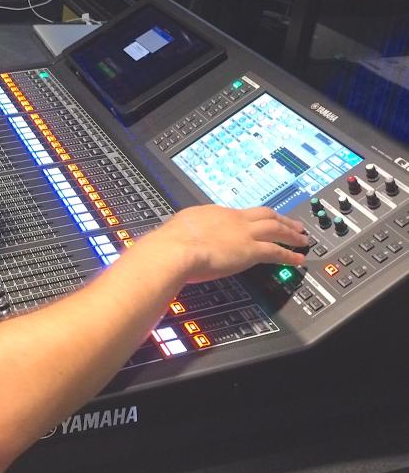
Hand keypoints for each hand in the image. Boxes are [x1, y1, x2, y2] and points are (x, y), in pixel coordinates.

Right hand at [155, 205, 307, 283]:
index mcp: (215, 213)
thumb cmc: (171, 242)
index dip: (254, 218)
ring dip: (291, 234)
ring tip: (302, 239)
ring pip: (276, 228)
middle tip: (294, 223)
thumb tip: (181, 234)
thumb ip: (187, 230)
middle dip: (281, 219)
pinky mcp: (250, 251)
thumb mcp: (179, 228)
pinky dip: (290, 255)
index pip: (241, 213)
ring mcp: (244, 234)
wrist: (175, 249)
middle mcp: (233, 219)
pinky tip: (298, 259)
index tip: (260, 222)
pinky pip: (277, 251)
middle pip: (265, 214)